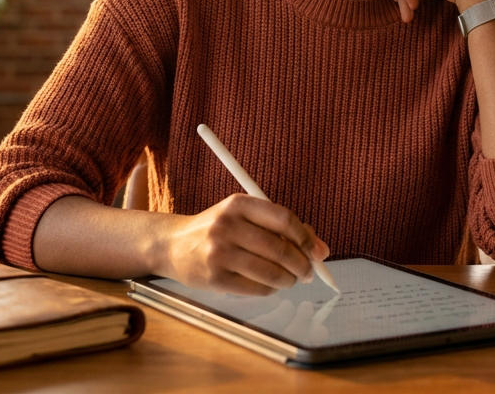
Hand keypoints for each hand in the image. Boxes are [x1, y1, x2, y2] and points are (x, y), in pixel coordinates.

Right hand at [157, 194, 329, 295]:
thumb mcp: (244, 218)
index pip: (284, 219)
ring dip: (288, 280)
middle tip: (308, 272)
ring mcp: (219, 252)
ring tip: (290, 280)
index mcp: (238, 204)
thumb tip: (321, 250)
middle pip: (280, 249)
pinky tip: (268, 285)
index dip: (306, 237)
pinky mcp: (214, 278)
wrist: (172, 245)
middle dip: (302, 265)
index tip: (316, 251)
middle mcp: (227, 225)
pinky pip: (256, 288)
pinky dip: (269, 289)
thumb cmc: (218, 230)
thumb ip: (282, 228)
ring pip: (270, 272)